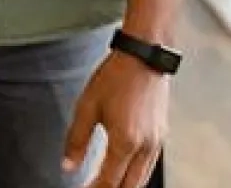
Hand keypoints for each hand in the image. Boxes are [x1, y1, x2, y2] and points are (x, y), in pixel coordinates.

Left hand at [64, 51, 169, 187]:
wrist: (144, 56)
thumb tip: (68, 165)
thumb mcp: (87, 106)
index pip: (109, 181)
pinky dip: (136, 176)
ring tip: (106, 185)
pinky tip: (124, 172)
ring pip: (141, 179)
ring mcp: (157, 142)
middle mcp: (145, 146)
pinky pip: (150, 166)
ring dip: (124, 186)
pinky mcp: (162, 136)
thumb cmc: (116, 77)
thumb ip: (76, 140)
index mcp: (125, 141)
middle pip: (129, 186)